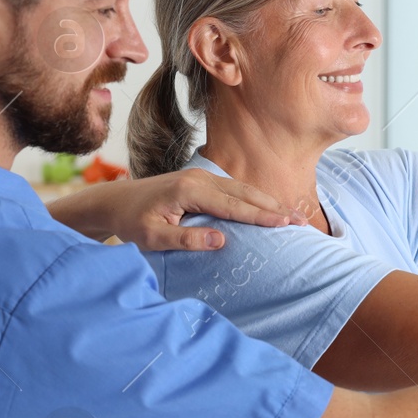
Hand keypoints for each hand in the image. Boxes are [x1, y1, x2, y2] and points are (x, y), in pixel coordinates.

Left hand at [47, 168, 306, 250]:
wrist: (116, 201)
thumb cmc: (132, 221)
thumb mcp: (153, 237)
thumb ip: (185, 240)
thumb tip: (221, 240)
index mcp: (190, 190)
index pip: (233, 206)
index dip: (261, 216)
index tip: (285, 224)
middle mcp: (200, 179)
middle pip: (245, 193)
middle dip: (273, 207)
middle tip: (301, 221)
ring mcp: (201, 178)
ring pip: (243, 189)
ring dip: (268, 202)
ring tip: (293, 216)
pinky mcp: (201, 182)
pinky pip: (234, 190)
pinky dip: (254, 199)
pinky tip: (268, 209)